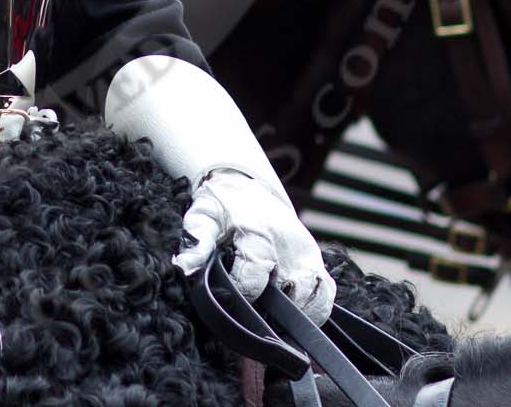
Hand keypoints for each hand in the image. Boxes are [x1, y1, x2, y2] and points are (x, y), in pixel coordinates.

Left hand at [173, 166, 334, 324]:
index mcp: (258, 235)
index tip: (230, 298)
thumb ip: (195, 241)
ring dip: (296, 315)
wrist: (249, 189)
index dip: (242, 294)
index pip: (255, 276)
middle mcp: (289, 247)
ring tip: (273, 320)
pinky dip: (315, 310)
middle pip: (290, 293)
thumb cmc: (223, 208)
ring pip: (314, 298)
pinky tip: (292, 317)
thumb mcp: (203, 217)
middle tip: (253, 314)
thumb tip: (184, 268)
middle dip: (271, 311)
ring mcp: (307, 256)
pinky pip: (327, 295)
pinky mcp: (318, 262)